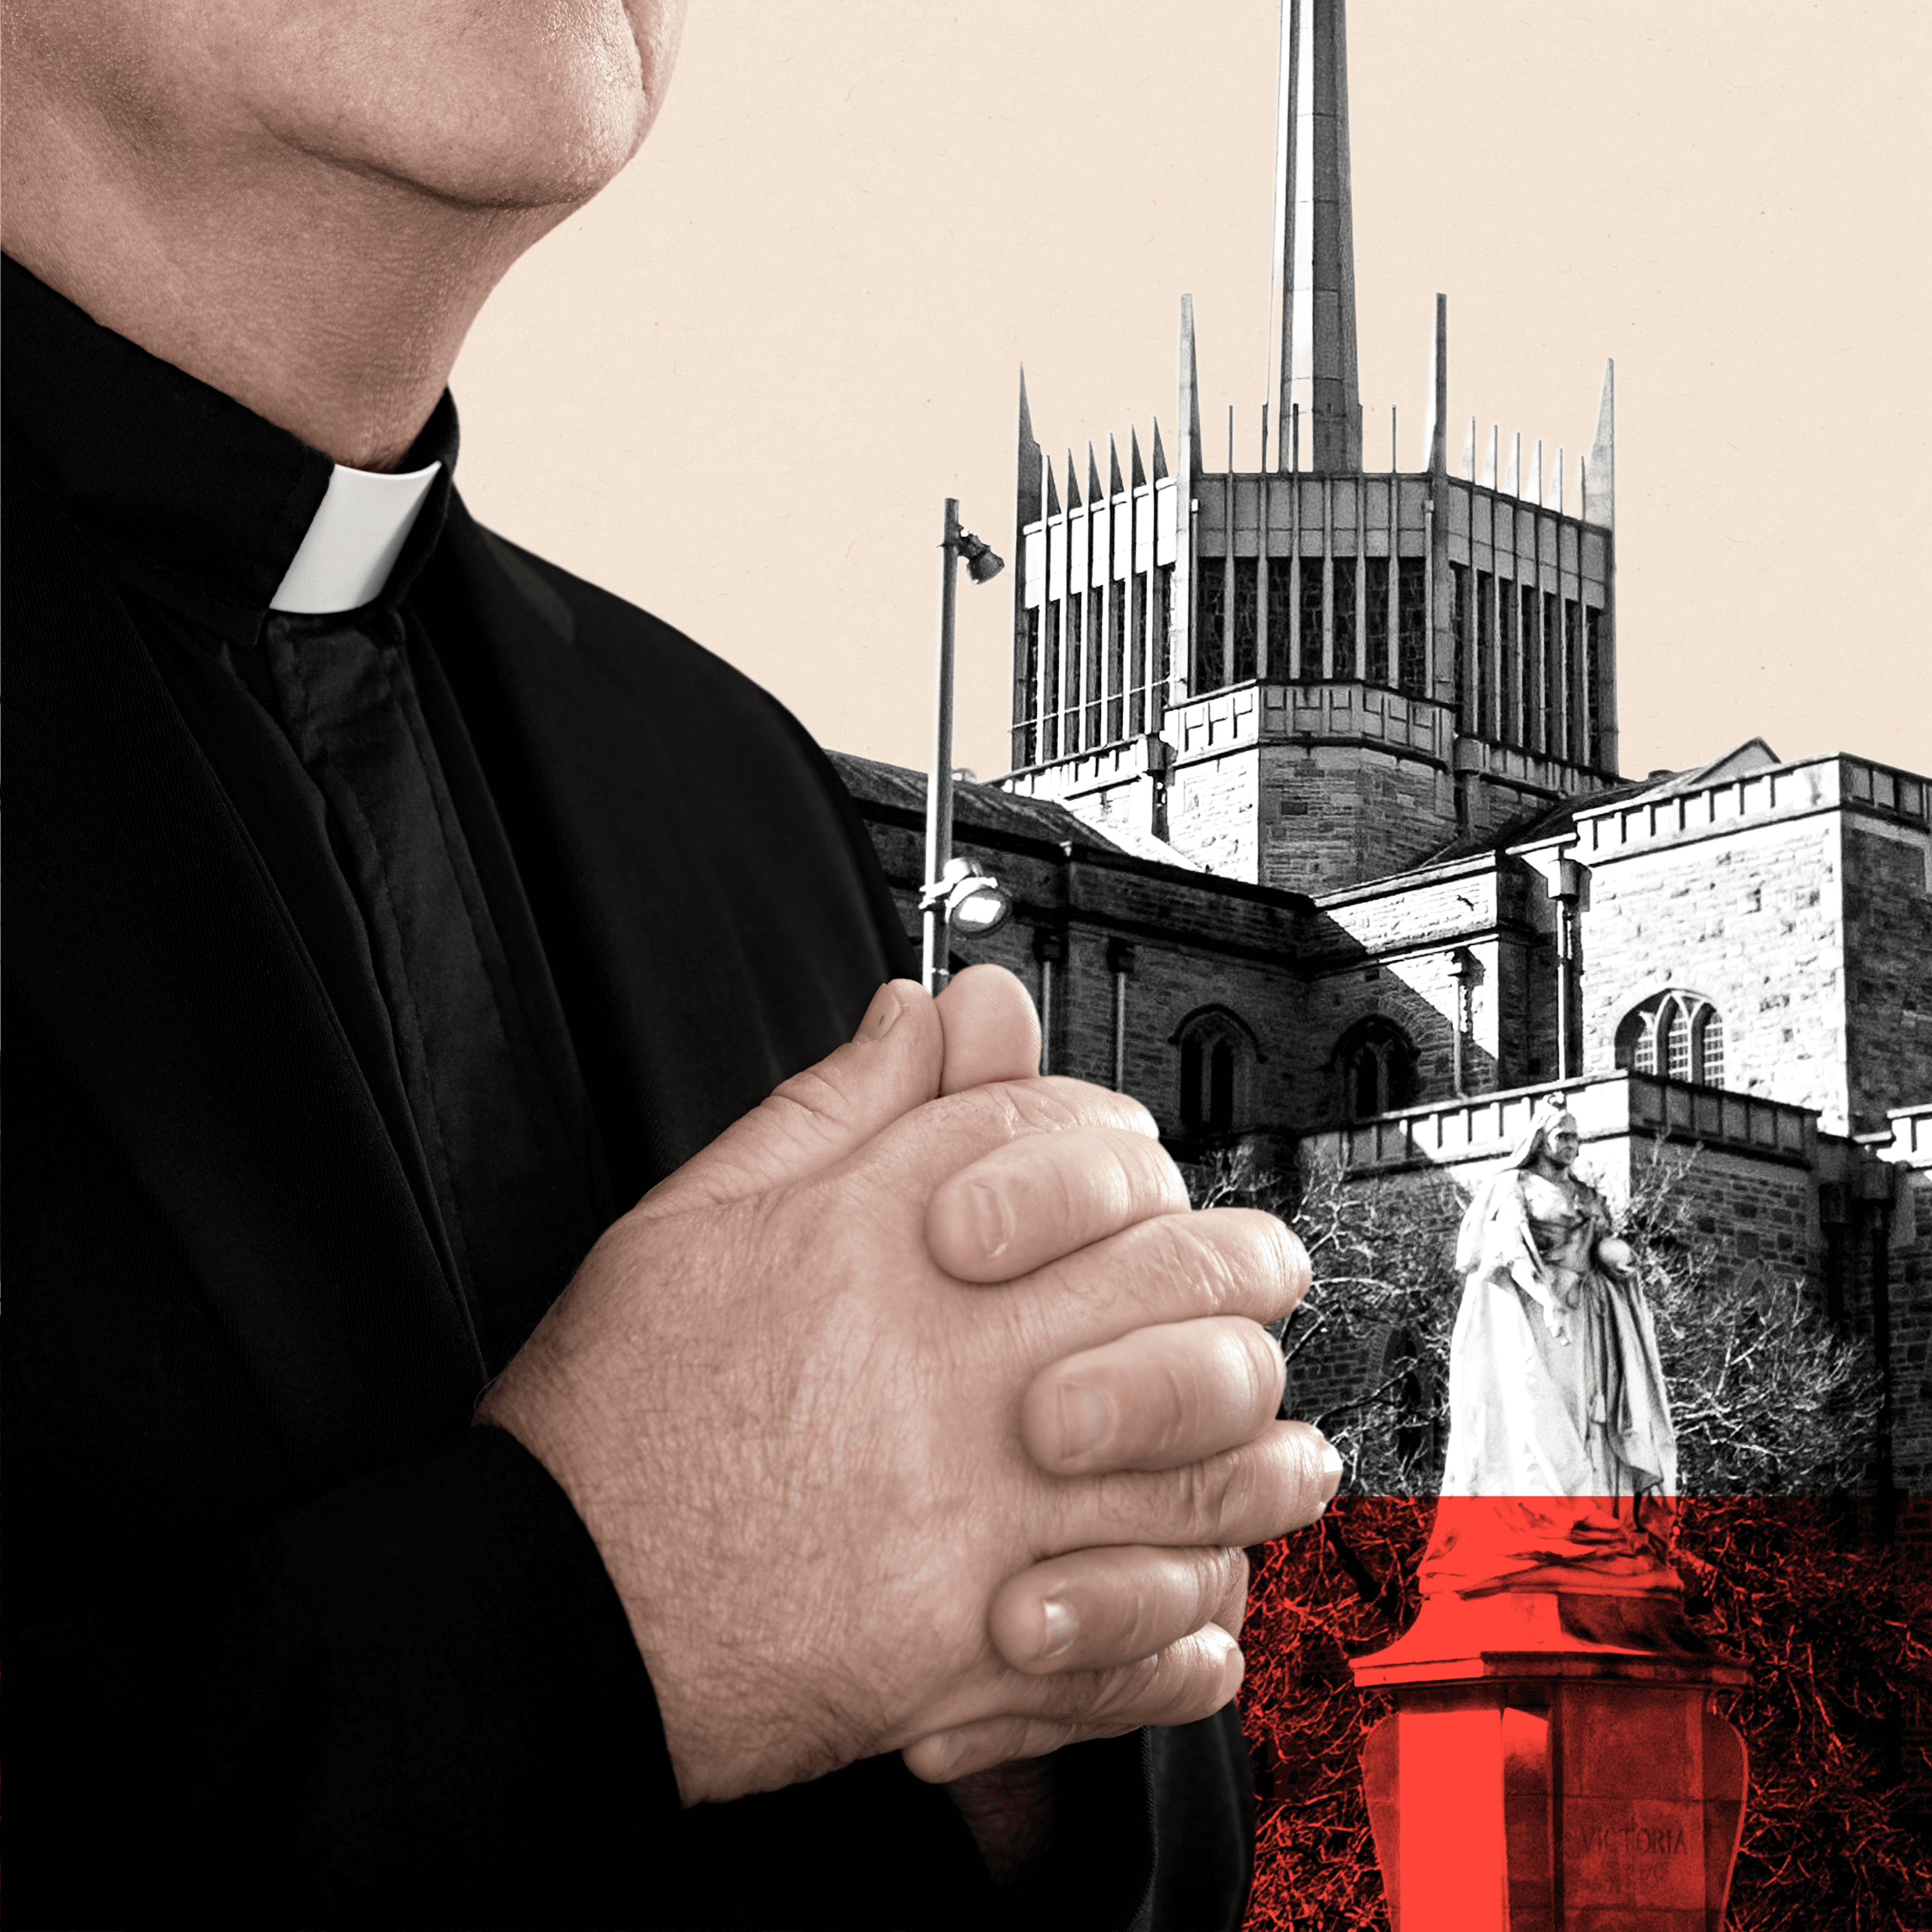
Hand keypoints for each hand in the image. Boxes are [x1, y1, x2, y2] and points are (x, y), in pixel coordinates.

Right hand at [479, 967, 1325, 1803]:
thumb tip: (929, 1018)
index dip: (1122, 1150)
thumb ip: (836, 1109)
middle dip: (1237, 1276)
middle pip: (1184, 1288)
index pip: (1081, 1147)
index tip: (1129, 1178)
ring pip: (1205, 1465)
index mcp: (889, 1245)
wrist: (545, 1610)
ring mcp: (978, 1520)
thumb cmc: (615, 1421)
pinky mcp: (972, 1653)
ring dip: (1260, 1451)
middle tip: (1245, 1292)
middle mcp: (954, 1373)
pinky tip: (1194, 1595)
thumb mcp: (698, 1215)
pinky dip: (1194, 1620)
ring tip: (1270, 1450)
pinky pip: (1148, 1641)